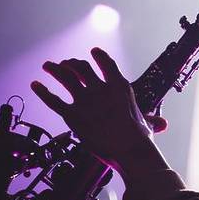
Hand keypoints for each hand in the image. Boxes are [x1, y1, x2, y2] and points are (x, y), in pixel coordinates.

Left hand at [31, 47, 166, 168]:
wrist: (128, 147)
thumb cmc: (139, 138)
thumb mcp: (148, 125)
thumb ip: (151, 121)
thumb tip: (162, 123)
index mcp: (119, 86)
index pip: (107, 64)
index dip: (99, 56)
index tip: (93, 52)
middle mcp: (99, 88)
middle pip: (81, 68)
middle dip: (72, 63)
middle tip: (66, 63)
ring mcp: (84, 100)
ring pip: (65, 78)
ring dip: (55, 69)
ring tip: (48, 66)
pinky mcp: (72, 115)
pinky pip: (53, 100)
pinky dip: (43, 91)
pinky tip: (36, 85)